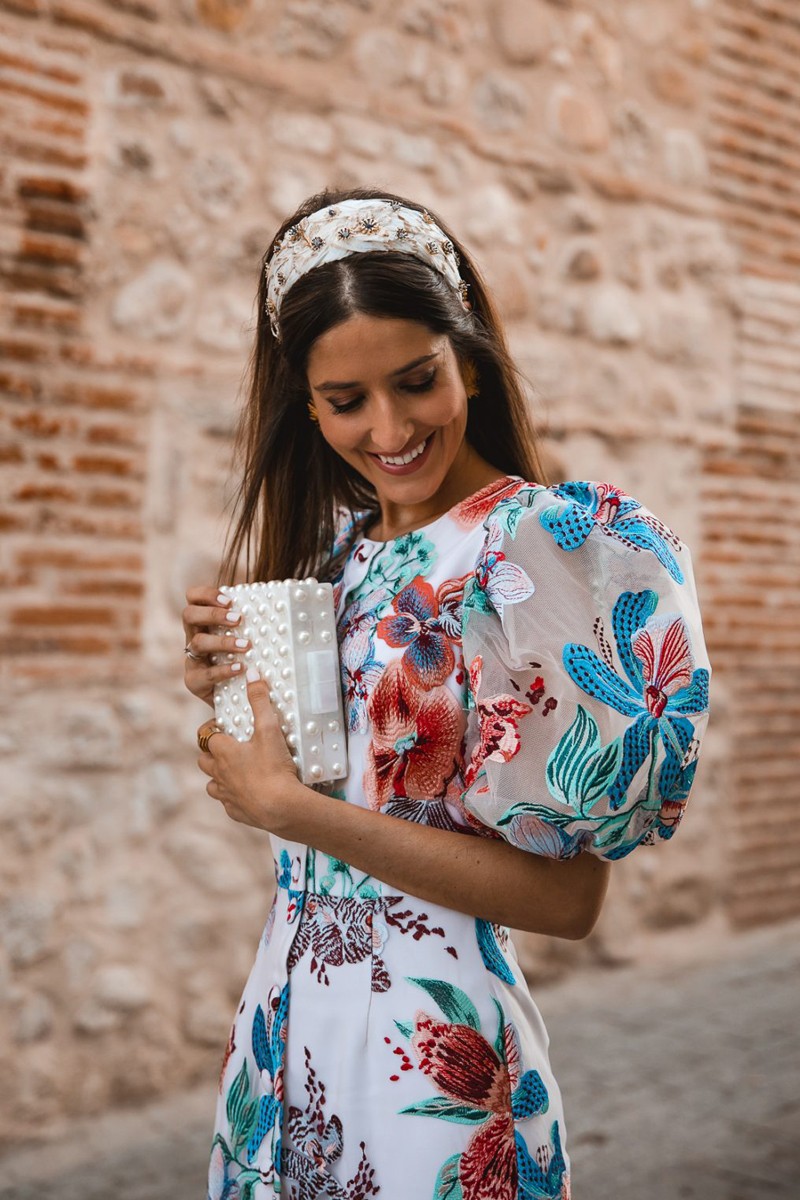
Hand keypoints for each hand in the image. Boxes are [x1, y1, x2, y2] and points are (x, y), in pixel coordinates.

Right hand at [182, 584, 249, 708]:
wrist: (238, 697)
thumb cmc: (246, 661)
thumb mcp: (245, 638)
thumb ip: (251, 623)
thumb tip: (278, 604)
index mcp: (203, 622)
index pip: (193, 598)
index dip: (206, 594)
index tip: (229, 599)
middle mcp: (193, 637)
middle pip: (189, 615)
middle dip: (213, 614)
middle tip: (238, 619)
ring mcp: (192, 660)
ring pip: (198, 643)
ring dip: (223, 641)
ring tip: (246, 645)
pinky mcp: (194, 681)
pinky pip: (206, 674)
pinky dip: (224, 669)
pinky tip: (240, 668)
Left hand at [196, 669, 302, 830]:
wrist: (282, 807)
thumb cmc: (273, 767)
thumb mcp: (269, 729)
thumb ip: (260, 701)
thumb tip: (252, 674)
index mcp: (223, 752)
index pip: (207, 737)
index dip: (213, 729)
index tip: (223, 726)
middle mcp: (219, 774)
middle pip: (204, 761)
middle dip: (211, 753)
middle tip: (228, 746)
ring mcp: (226, 795)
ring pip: (211, 784)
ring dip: (218, 776)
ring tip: (234, 771)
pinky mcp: (236, 811)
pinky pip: (227, 803)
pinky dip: (232, 797)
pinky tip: (246, 794)